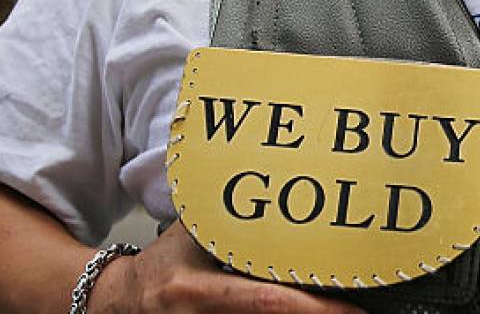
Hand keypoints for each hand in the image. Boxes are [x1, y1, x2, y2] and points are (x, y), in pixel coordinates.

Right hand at [90, 223, 362, 313]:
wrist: (120, 302)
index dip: (314, 308)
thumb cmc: (161, 265)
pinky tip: (311, 312)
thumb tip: (274, 179)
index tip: (351, 308)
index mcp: (198, 291)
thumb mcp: (190, 232)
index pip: (267, 302)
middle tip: (359, 312)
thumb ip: (228, 214)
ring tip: (343, 310)